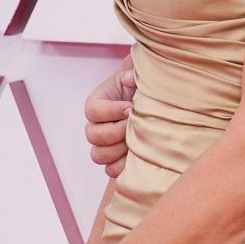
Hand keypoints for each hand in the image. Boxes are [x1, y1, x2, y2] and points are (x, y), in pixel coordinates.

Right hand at [85, 57, 135, 177]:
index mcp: (97, 103)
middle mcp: (95, 125)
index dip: (111, 111)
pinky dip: (122, 166)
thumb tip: (128, 78)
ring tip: (136, 141)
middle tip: (135, 125)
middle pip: (93, 136)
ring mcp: (103, 144)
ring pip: (98, 155)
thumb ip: (131, 73)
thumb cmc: (141, 88)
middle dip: (116, 132)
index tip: (131, 107)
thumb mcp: (136, 76)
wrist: (152, 103)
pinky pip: (110, 170)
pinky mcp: (114, 159)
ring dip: (118, 150)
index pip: (93, 111)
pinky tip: (137, 156)